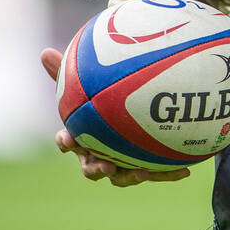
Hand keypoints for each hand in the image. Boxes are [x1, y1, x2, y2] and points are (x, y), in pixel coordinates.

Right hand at [40, 48, 189, 185]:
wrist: (127, 120)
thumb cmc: (98, 103)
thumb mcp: (83, 86)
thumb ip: (66, 73)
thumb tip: (45, 52)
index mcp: (81, 139)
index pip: (67, 142)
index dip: (66, 142)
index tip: (67, 138)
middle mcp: (97, 156)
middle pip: (92, 169)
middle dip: (97, 170)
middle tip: (105, 166)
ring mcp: (121, 165)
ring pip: (122, 177)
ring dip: (131, 176)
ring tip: (142, 173)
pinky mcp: (144, 168)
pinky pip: (156, 173)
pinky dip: (168, 174)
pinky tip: (185, 171)